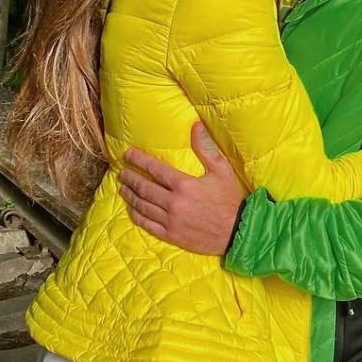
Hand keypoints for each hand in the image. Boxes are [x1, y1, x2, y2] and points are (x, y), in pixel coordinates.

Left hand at [120, 122, 244, 254]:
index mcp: (184, 184)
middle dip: (130, 178)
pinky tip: (131, 209)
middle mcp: (174, 202)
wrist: (238, 232)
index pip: (154, 168)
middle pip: (144, 187)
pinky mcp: (172, 235)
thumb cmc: (230, 200)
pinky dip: (137, 216)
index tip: (128, 155)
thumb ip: (205, 148)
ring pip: (143, 206)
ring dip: (130, 196)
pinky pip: (148, 224)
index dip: (139, 160)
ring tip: (123, 188)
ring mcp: (171, 220)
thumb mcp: (221, 170)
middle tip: (122, 172)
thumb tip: (196, 125)